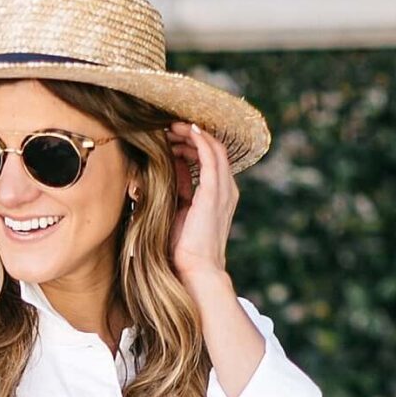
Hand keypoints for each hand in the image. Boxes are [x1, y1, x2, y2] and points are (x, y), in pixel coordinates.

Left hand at [168, 120, 237, 291]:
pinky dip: (200, 140)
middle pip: (213, 149)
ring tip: (172, 126)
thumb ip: (181, 186)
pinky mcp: (214, 192)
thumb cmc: (184, 248)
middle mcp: (227, 189)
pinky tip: (187, 129)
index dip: (191, 144)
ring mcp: (223, 190)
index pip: (210, 159)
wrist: (196, 270)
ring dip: (192, 134)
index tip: (169, 137)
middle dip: (190, 135)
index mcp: (220, 195)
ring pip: (212, 148)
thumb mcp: (180, 209)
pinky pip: (211, 156)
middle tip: (168, 127)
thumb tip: (172, 164)